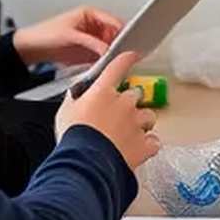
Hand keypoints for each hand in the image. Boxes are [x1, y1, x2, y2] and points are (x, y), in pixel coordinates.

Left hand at [14, 4, 122, 68]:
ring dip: (113, 53)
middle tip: (125, 52)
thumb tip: (107, 49)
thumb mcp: (71, 36)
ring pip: (109, 46)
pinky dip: (105, 60)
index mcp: (89, 14)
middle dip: (119, 43)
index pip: (112, 20)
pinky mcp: (87, 52)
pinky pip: (101, 56)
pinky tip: (107, 65)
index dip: (121, 29)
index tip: (130, 38)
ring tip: (116, 60)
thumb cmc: (45, 33)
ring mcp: (91, 39)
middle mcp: (92, 26)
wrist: (32, 48)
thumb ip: (91, 42)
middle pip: (113, 34)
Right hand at [57, 51, 159, 167]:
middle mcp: (124, 104)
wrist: (86, 163)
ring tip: (128, 134)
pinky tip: (137, 149)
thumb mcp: (66, 111)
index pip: (118, 67)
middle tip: (117, 117)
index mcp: (103, 92)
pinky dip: (148, 144)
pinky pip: (153, 141)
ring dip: (141, 123)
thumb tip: (78, 92)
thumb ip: (75, 98)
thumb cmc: (74, 137)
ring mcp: (137, 123)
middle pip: (135, 95)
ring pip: (148, 116)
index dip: (126, 59)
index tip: (132, 55)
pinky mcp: (145, 144)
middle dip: (129, 104)